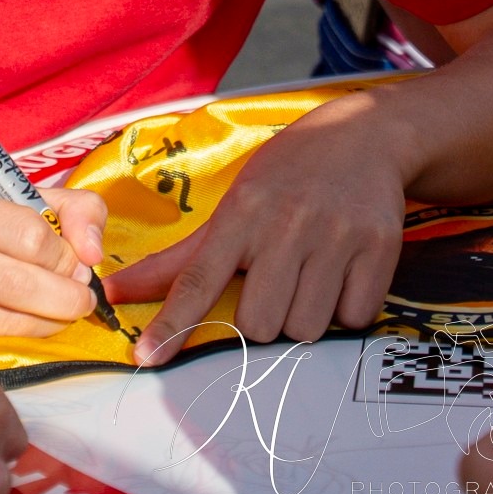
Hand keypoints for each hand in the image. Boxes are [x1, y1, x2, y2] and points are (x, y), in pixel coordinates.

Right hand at [0, 177, 107, 335]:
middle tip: (81, 294)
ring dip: (49, 319)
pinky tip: (33, 319)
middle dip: (65, 294)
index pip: (29, 235)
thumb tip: (94, 251)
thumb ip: (64, 206)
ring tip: (64, 308)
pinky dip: (20, 330)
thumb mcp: (2, 186)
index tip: (73, 255)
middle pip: (19, 284)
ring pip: (5, 319)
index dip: (64, 252)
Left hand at [106, 93, 406, 362]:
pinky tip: (342, 272)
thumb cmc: (285, 174)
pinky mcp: (377, 248)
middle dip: (264, 316)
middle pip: (259, 324)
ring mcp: (334, 236)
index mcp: (242, 211)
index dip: (173, 323)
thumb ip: (179, 258)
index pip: (198, 278)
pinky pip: (353, 319)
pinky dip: (345, 308)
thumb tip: (115, 290)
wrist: (363, 136)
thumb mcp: (233, 202)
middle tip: (275, 281)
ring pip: (306, 328)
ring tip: (309, 273)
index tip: (147, 357)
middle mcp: (285, 223)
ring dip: (303, 315)